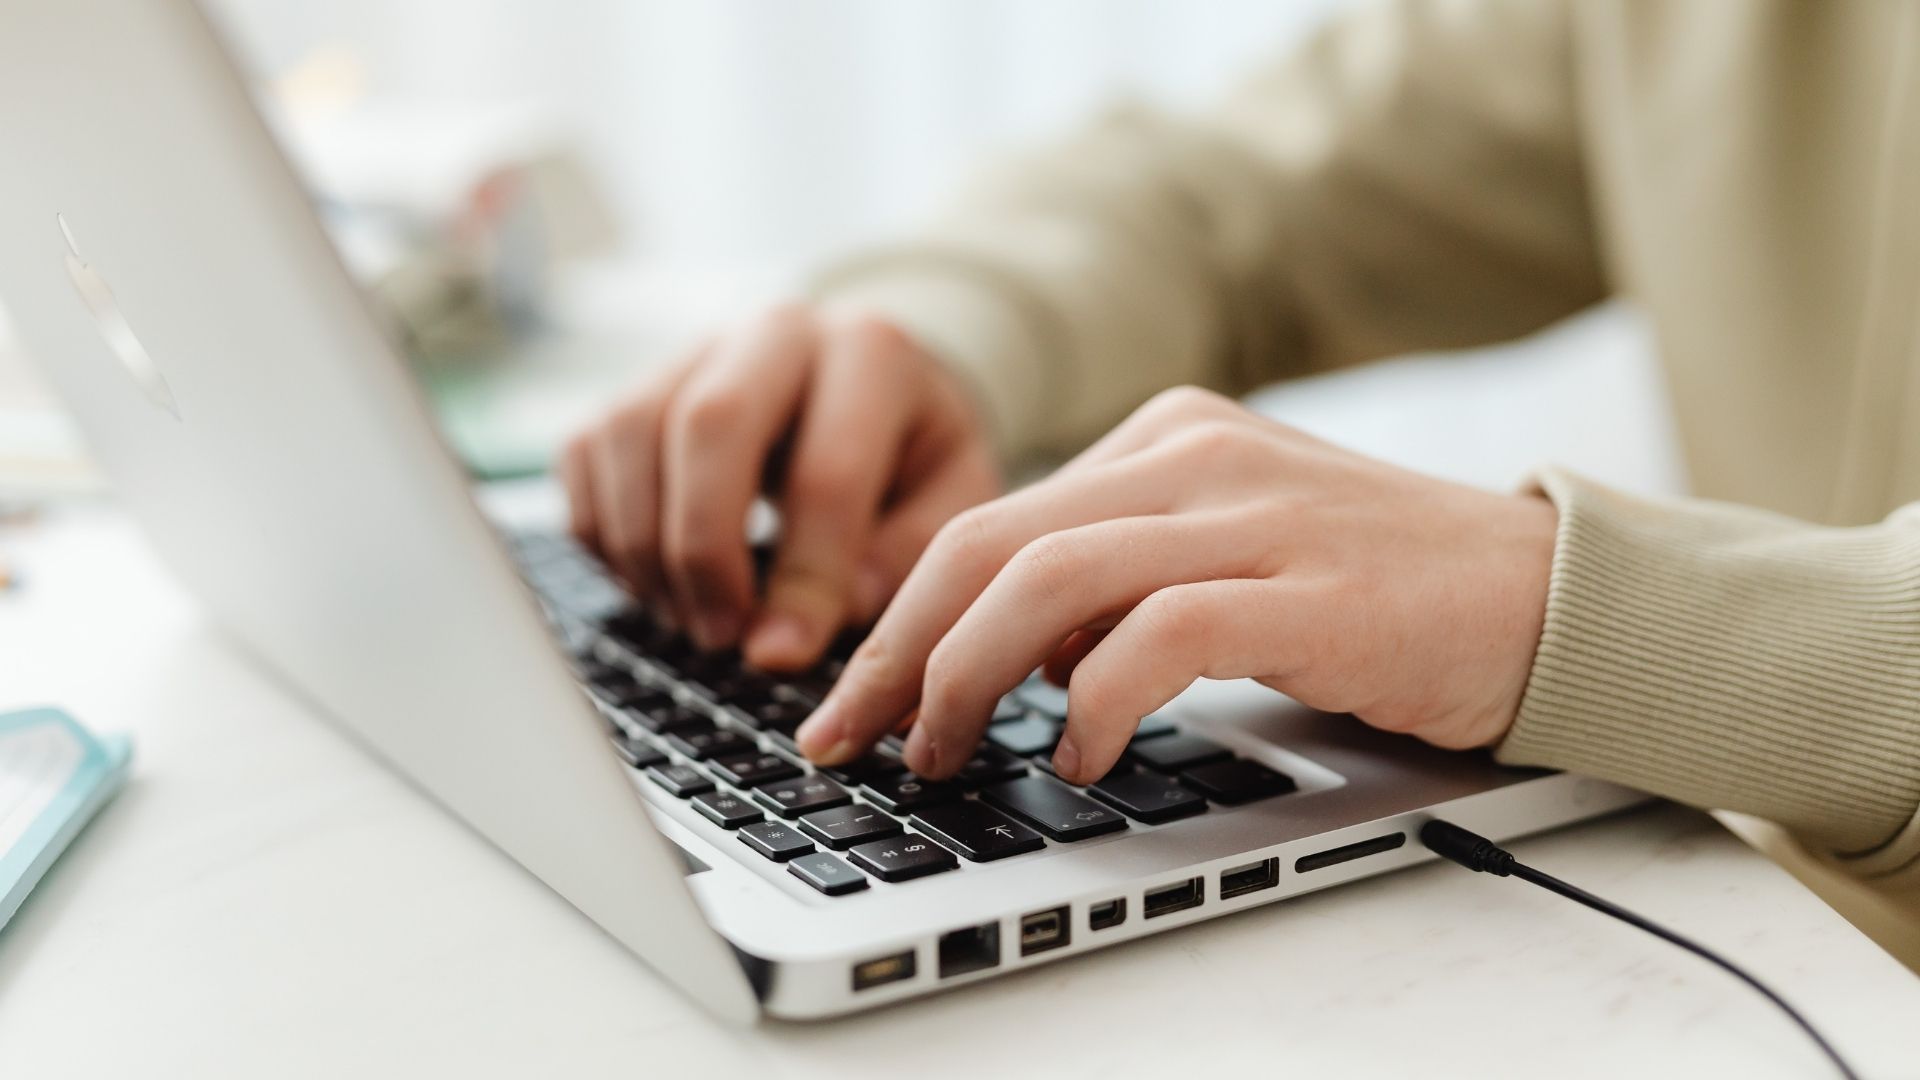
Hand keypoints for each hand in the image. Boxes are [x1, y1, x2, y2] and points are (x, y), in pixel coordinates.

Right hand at [560, 305, 1000, 667]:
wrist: (868, 389)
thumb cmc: (912, 458)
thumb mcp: (949, 502)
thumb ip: (901, 558)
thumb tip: (812, 619)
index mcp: (874, 353)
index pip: (826, 471)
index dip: (803, 577)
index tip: (783, 655)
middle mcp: (777, 331)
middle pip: (708, 424)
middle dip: (704, 549)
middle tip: (720, 636)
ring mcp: (695, 349)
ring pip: (630, 433)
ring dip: (645, 546)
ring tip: (690, 619)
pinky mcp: (635, 382)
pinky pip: (585, 453)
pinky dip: (604, 533)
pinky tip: (655, 583)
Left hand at [796, 386, 1557, 782]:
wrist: (1546, 592)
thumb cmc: (1376, 590)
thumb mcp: (1224, 554)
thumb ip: (1117, 583)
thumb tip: (1000, 655)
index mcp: (1164, 438)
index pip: (989, 522)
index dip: (900, 618)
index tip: (854, 700)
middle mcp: (1194, 455)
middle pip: (989, 544)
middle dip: (899, 651)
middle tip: (855, 735)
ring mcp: (1254, 513)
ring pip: (1049, 581)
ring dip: (968, 678)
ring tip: (946, 751)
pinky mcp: (1310, 588)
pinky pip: (1159, 636)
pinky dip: (1093, 701)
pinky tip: (1077, 754)